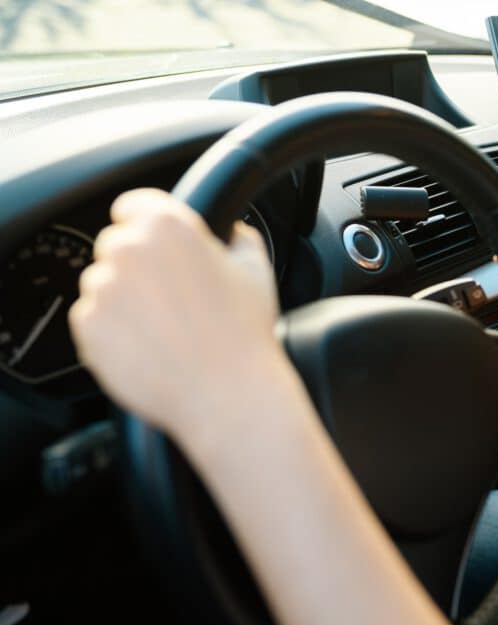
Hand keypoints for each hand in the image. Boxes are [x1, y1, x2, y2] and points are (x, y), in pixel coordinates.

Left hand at [70, 188, 286, 452]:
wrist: (226, 394)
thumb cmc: (244, 335)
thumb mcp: (257, 272)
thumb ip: (238, 238)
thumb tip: (231, 231)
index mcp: (169, 226)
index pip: (133, 204)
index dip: (146, 224)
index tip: (157, 245)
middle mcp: (128, 250)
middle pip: (115, 244)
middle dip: (137, 265)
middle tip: (170, 296)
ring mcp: (103, 289)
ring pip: (102, 283)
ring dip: (123, 299)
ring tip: (163, 327)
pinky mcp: (88, 326)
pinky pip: (92, 320)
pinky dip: (113, 331)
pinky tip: (149, 346)